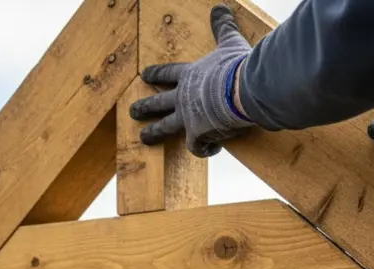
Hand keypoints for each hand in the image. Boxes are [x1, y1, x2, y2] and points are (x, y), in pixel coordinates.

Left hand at [128, 5, 255, 157]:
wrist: (241, 90)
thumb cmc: (236, 66)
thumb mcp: (229, 42)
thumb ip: (222, 27)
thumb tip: (221, 7)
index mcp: (190, 75)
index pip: (167, 73)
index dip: (155, 74)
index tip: (143, 75)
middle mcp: (183, 97)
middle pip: (158, 102)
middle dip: (144, 107)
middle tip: (132, 112)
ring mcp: (188, 117)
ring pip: (165, 127)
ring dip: (154, 133)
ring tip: (143, 138)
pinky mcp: (198, 135)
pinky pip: (197, 147)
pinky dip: (204, 149)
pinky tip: (210, 148)